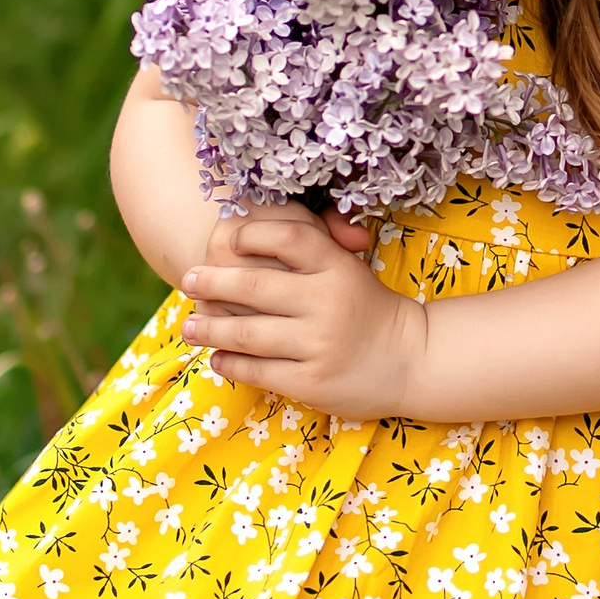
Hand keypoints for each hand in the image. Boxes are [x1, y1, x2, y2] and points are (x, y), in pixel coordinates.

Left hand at [179, 202, 423, 420]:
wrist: (412, 360)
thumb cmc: (368, 307)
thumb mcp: (350, 266)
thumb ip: (316, 240)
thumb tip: (260, 217)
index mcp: (337, 267)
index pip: (288, 237)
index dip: (252, 234)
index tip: (226, 241)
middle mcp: (328, 302)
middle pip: (255, 286)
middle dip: (212, 283)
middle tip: (186, 280)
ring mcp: (319, 343)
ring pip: (248, 334)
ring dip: (210, 329)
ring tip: (188, 327)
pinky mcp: (312, 381)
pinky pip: (258, 371)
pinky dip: (231, 364)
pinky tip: (217, 358)